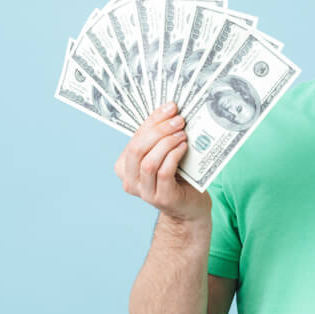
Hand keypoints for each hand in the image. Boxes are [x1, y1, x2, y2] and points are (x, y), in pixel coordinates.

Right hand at [114, 101, 210, 222]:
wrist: (189, 206)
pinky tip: (184, 147)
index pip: (135, 138)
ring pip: (148, 162)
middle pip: (137, 149)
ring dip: (166, 143)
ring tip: (182, 134)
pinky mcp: (161, 199)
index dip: (152, 120)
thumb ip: (160, 138)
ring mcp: (144, 192)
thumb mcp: (164, 154)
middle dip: (159, 131)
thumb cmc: (177, 176)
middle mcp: (129, 181)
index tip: (170, 107)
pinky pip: (163, 173)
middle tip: (178, 120)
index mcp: (125, 167)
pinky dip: (173, 156)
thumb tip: (170, 110)